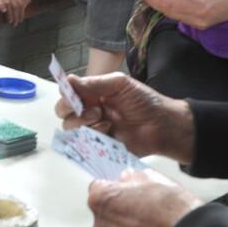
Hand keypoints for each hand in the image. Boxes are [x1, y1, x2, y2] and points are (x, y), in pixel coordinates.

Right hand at [0, 0, 29, 25]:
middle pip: (15, 4)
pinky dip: (2, 5)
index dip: (22, 12)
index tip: (21, 19)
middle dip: (16, 15)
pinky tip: (4, 11)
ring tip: (10, 20)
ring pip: (8, 3)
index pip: (21, 2)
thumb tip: (26, 4)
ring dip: (10, 13)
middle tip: (16, 22)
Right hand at [54, 72, 193, 162]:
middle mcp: (90, 111)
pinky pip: (85, 144)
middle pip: (64, 112)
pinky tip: (109, 131)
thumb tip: (68, 80)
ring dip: (83, 122)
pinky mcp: (100, 147)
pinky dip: (93, 136)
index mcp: (93, 94)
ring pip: (72, 128)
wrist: (163, 126)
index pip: (68, 93)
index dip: (66, 94)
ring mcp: (94, 129)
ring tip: (102, 119)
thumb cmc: (144, 101)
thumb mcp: (120, 84)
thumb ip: (94, 83)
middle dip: (71, 110)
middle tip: (92, 109)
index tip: (72, 96)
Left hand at [88, 169, 200, 226]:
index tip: (121, 188)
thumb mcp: (149, 176)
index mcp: (102, 198)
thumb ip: (131, 177)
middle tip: (137, 204)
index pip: (97, 187)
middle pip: (104, 211)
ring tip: (146, 220)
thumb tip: (127, 178)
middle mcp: (102, 223)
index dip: (112, 186)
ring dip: (124, 226)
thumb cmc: (170, 205)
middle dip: (117, 207)